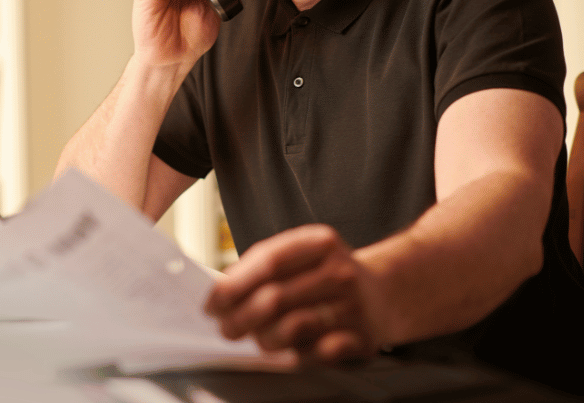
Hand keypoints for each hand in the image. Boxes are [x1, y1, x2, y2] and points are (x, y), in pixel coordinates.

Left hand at [204, 224, 384, 363]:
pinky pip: (319, 353)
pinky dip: (296, 356)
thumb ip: (265, 267)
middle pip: (275, 298)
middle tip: (226, 329)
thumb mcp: (303, 255)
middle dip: (241, 318)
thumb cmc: (327, 274)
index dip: (234, 285)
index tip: (212, 303)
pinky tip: (286, 353)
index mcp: (320, 243)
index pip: (268, 261)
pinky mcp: (362, 338)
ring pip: (293, 327)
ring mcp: (354, 305)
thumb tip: (222, 295)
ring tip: (255, 340)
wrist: (386, 293)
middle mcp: (339, 271)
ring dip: (264, 338)